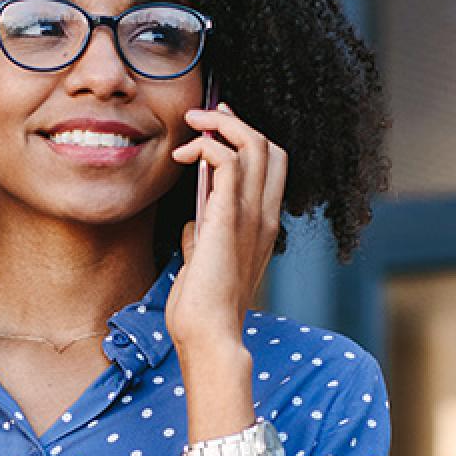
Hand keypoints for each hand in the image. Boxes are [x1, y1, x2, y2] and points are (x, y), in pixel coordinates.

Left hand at [167, 101, 286, 353]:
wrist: (209, 337)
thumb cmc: (204, 310)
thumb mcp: (206, 265)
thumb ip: (204, 240)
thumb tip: (192, 224)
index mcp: (262, 226)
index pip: (272, 165)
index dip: (248, 137)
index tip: (217, 127)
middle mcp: (264, 217)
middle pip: (269, 146)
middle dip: (235, 122)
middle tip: (203, 118)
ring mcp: (251, 217)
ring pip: (254, 145)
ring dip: (219, 126)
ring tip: (191, 125)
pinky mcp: (228, 219)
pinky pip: (228, 162)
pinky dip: (207, 146)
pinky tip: (183, 155)